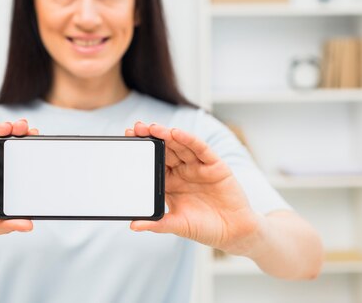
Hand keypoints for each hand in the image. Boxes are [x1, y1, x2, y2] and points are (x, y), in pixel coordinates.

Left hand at [126, 122, 260, 254]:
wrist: (233, 233)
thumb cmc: (204, 228)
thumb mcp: (177, 225)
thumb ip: (156, 223)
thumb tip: (133, 225)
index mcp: (170, 182)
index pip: (153, 161)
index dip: (142, 150)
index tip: (128, 139)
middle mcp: (183, 171)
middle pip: (165, 149)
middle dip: (151, 137)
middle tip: (137, 128)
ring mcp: (198, 167)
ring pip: (181, 146)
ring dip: (167, 135)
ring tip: (153, 128)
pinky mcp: (215, 165)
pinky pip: (200, 149)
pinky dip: (189, 140)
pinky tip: (177, 133)